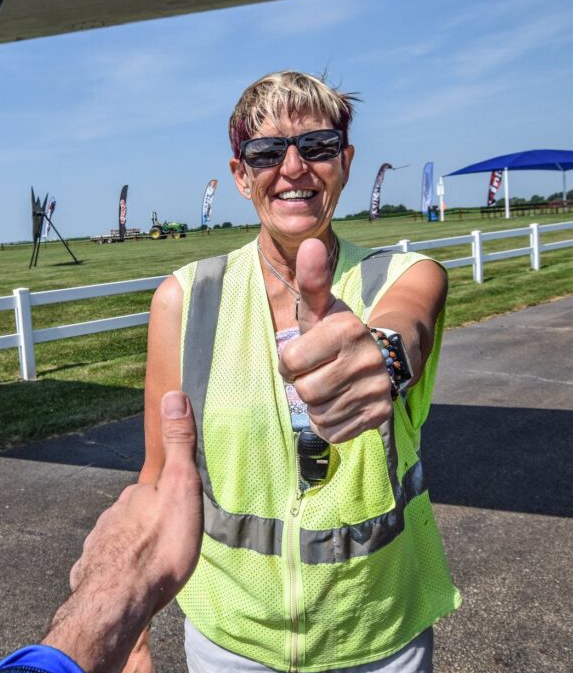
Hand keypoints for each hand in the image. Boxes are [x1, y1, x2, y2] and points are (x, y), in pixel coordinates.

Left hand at [44, 391, 202, 672]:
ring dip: (133, 548)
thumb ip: (177, 446)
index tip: (182, 507)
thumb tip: (173, 394)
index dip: (168, 496)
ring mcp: (98, 544)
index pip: (153, 488)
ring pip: (119, 540)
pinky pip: (108, 567)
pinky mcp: (91, 574)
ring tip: (152, 564)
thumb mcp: (179, 489)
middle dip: (148, 523)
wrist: (118, 601)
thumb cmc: (158, 549)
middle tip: (171, 539)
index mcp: (135, 496)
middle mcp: (112, 516)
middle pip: (134, 514)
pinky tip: (128, 584)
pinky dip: (118, 571)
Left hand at [278, 239, 391, 442]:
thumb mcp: (323, 308)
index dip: (289, 361)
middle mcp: (366, 360)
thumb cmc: (339, 333)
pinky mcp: (379, 414)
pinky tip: (340, 403)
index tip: (304, 355)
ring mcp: (376, 390)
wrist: (385, 357)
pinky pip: (333, 431)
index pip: (289, 363)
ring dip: (316, 404)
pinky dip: (330, 422)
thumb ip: (312, 281)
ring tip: (330, 387)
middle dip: (304, 384)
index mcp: (346, 330)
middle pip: (304, 391)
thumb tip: (309, 242)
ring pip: (318, 413)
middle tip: (317, 372)